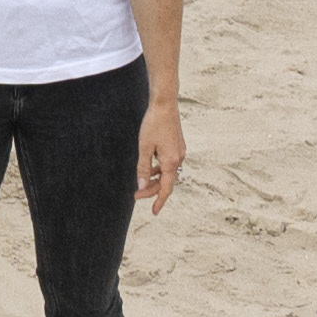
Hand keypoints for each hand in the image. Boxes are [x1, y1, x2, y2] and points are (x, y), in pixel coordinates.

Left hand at [135, 98, 184, 212]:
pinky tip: (149, 167)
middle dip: (152, 190)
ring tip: (141, 182)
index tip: (154, 212)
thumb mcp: (144, 147)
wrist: (165, 104)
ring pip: (168, 173)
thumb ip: (143, 168)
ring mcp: (180, 152)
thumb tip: (142, 186)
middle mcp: (179, 159)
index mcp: (171, 162)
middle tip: (136, 194)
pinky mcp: (178, 146)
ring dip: (156, 179)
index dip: (159, 201)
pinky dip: (159, 169)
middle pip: (167, 182)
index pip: (165, 188)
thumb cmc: (153, 124)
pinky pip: (169, 164)